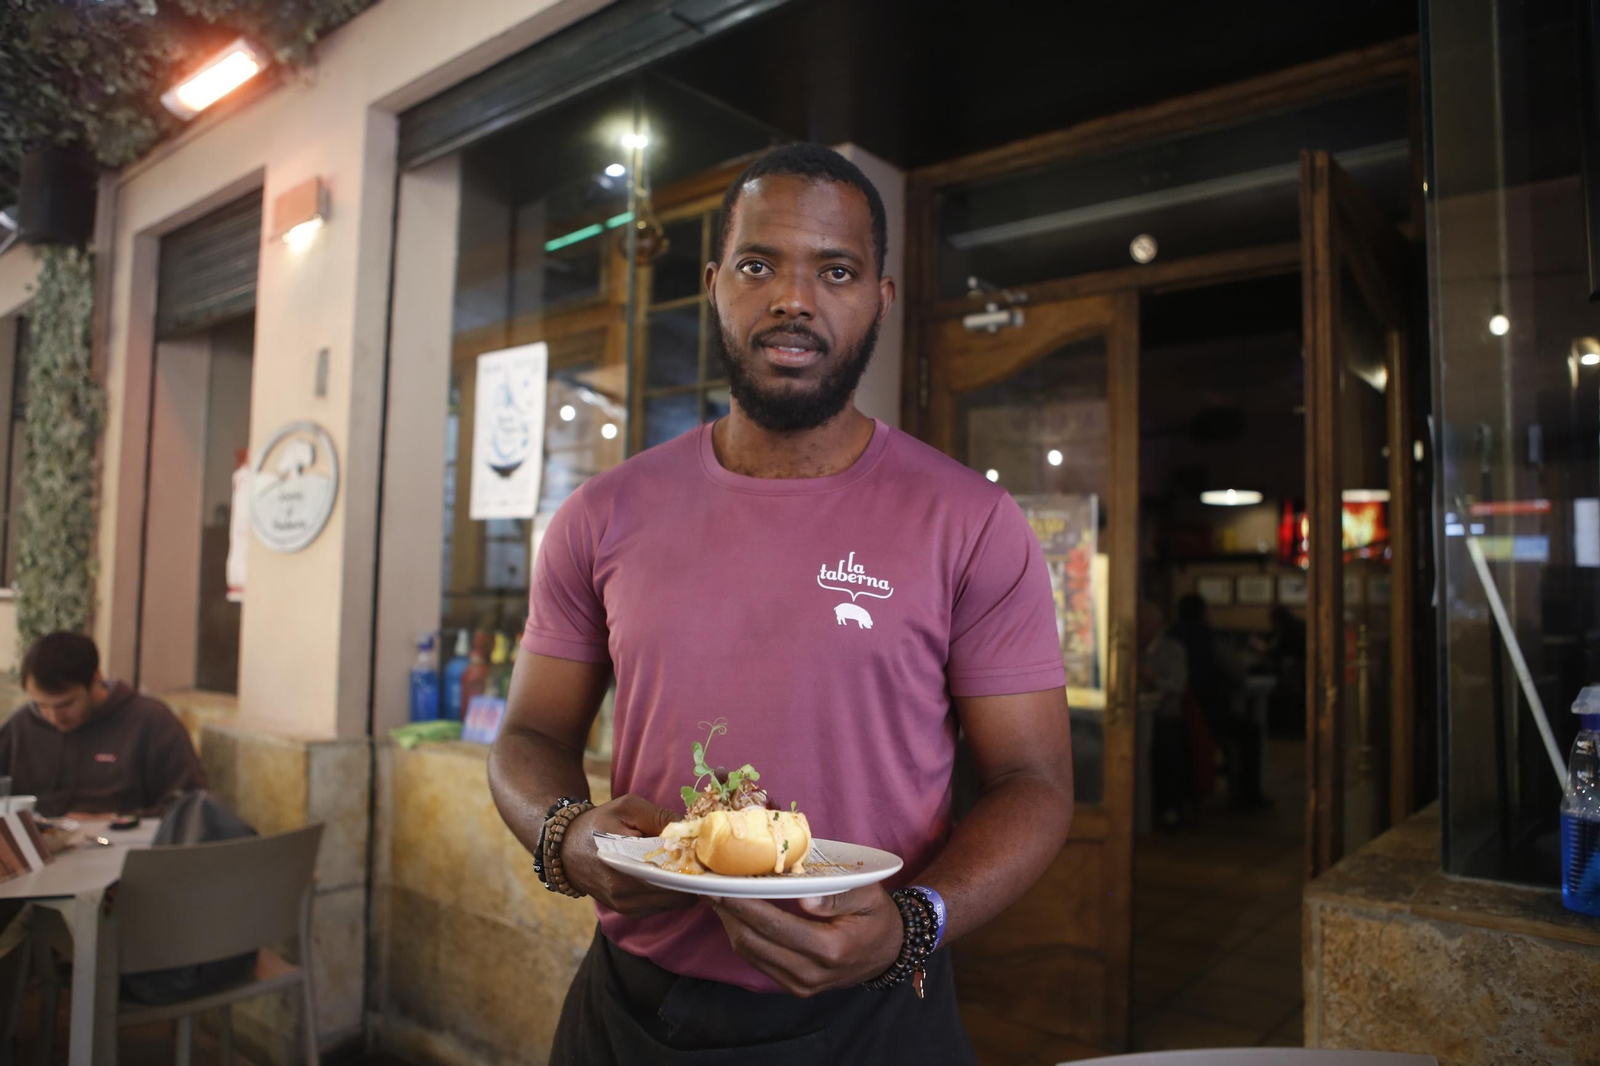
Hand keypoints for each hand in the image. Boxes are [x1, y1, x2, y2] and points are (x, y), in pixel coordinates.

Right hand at [560, 794, 695, 917]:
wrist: (566, 847)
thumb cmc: (598, 823)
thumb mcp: (628, 808)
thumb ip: (660, 817)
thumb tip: (691, 831)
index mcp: (624, 868)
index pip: (671, 877)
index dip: (694, 868)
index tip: (706, 855)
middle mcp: (624, 895)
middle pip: (677, 894)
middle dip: (693, 878)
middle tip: (703, 859)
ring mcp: (626, 907)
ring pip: (673, 903)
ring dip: (685, 886)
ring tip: (690, 864)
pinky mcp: (628, 911)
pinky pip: (662, 905)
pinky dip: (672, 892)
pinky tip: (673, 873)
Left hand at [710, 885, 903, 997]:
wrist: (888, 952)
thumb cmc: (876, 916)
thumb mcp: (868, 895)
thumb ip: (837, 896)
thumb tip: (804, 897)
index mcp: (829, 949)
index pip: (774, 925)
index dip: (743, 904)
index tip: (722, 883)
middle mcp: (810, 973)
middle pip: (753, 942)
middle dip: (727, 912)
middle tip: (709, 885)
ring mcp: (801, 985)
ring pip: (750, 954)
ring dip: (729, 924)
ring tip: (717, 896)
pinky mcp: (794, 987)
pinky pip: (757, 962)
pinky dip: (741, 937)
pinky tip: (735, 915)